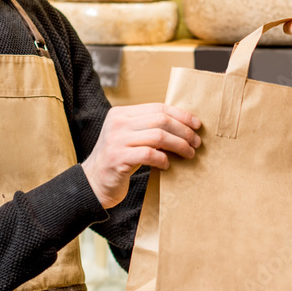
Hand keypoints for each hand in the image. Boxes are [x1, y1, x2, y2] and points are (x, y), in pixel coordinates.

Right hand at [82, 104, 200, 208]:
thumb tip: (184, 126)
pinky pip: (149, 154)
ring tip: (188, 154)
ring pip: (158, 136)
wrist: (94, 183)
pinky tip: (167, 165)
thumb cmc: (118, 160)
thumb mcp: (130, 138)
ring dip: (178, 145)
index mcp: (121, 113)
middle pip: (160, 120)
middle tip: (196, 142)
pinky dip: (163, 159)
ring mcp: (116, 140)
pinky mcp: (117, 158)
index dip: (180, 115)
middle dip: (183, 131)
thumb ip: (148, 128)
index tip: (197, 125)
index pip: (158, 107)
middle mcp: (117, 123)